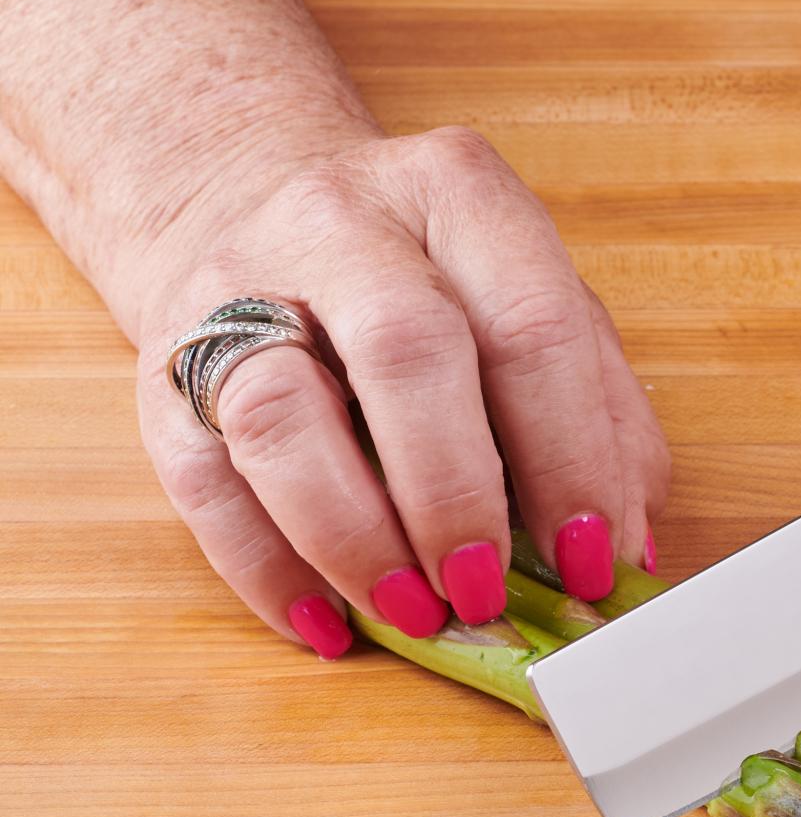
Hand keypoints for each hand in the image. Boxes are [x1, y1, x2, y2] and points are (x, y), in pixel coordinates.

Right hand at [131, 127, 671, 655]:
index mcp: (461, 196)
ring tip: (414, 613)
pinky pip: (203, 482)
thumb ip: (601, 418)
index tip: (590, 561)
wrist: (255, 205)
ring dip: (357, 540)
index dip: (571, 460)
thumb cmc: (433, 283)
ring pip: (281, 416)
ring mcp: (235, 286)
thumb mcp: (538, 309)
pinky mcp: (160, 366)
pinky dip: (270, 569)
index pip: (532, 327)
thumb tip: (623, 551)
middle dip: (457, 495)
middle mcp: (342, 222)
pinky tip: (328, 621)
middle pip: (405, 352)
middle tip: (490, 589)